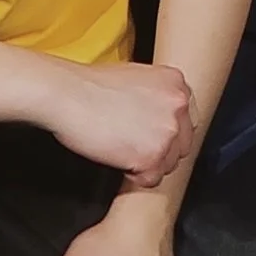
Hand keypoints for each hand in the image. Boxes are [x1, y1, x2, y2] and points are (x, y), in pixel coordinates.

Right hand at [38, 58, 194, 184]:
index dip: (167, 130)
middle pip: (183, 143)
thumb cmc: (91, 85)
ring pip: (169, 164)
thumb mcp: (137, 76)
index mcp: (176, 83)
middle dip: (161, 149)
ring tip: (122, 148)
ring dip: (147, 162)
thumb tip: (162, 115)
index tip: (151, 133)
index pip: (187, 119)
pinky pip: (152, 179)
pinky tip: (119, 158)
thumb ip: (157, 95)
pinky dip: (135, 175)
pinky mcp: (153, 156)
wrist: (68, 95)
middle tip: (133, 144)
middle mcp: (179, 105)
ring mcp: (168, 131)